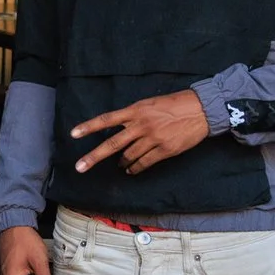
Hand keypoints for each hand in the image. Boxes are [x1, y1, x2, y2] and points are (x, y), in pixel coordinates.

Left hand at [69, 89, 208, 174]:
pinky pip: (145, 163)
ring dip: (122, 162)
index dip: (89, 127)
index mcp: (135, 110)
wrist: (201, 109)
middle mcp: (141, 125)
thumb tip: (120, 128)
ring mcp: (153, 138)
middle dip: (94, 157)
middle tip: (79, 167)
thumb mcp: (149, 103)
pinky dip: (136, 168)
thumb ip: (133, 115)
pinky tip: (131, 170)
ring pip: (128, 156)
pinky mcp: (165, 149)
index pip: (107, 119)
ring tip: (121, 165)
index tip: (73, 134)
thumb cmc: (175, 104)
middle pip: (112, 143)